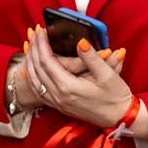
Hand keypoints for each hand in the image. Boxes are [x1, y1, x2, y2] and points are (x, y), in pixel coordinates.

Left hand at [19, 28, 138, 128]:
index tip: (41, 30)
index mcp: (68, 87)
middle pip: (37, 69)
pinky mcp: (59, 105)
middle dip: (33, 49)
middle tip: (32, 33)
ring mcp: (56, 102)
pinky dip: (31, 77)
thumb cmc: (115, 96)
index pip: (47, 61)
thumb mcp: (107, 75)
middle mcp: (58, 96)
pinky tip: (29, 69)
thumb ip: (92, 58)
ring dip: (30, 61)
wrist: (119, 118)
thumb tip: (81, 42)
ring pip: (34, 79)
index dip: (42, 44)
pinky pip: (38, 90)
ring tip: (29, 45)